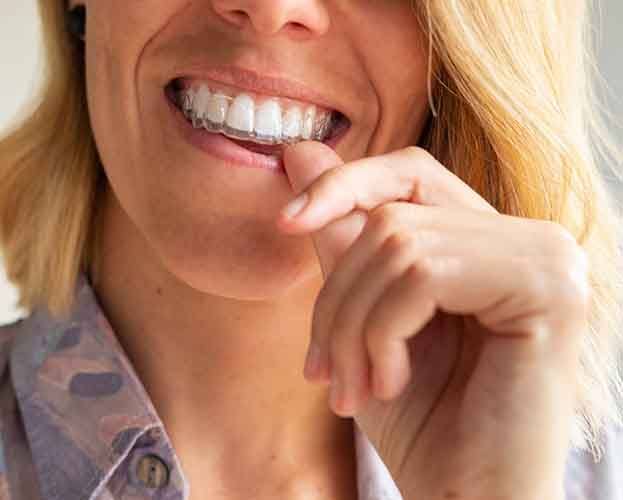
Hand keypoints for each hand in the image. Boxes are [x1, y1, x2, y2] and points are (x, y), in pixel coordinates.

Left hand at [276, 141, 587, 499]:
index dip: (344, 185)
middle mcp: (531, 238)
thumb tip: (301, 151)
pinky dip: (382, 333)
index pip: (410, 173)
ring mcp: (547, 258)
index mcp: (491, 242)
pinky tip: (390, 383)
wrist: (469, 498)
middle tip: (322, 370)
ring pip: (398, 243)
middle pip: (391, 216)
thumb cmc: (422, 420)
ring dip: (353, 325)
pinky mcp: (548, 289)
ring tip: (354, 387)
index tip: (286, 220)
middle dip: (337, 297)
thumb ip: (341, 234)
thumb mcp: (364, 317)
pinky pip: (422, 274)